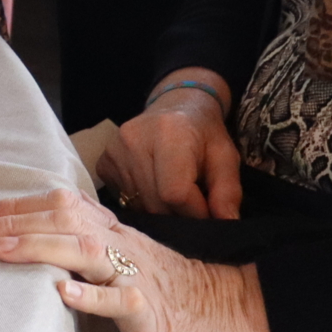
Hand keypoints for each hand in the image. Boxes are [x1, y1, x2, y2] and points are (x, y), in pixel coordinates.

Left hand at [0, 187, 273, 331]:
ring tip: (3, 250)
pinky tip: (63, 292)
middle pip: (65, 221)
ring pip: (86, 250)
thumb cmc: (170, 287)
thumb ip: (90, 240)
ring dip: (40, 247)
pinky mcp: (149, 311)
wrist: (228, 310)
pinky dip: (91, 296)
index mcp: (113, 231)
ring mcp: (135, 276)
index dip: (21, 206)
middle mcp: (120, 245)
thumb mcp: (126, 255)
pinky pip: (120, 301)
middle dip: (16, 222)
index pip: (62, 206)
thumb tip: (44, 231)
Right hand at [99, 72, 244, 220]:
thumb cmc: (204, 135)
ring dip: (161, 211)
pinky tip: (154, 187)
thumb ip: (228, 192)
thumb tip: (226, 224)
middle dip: (179, 215)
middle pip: (156, 204)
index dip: (195, 212)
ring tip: (174, 194)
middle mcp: (134, 139)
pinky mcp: (103, 163)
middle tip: (193, 204)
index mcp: (169, 133)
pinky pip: (124, 201)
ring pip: (139, 207)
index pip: (175, 193)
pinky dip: (142, 203)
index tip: (207, 211)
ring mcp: (113, 151)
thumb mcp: (226, 158)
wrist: (175, 107)